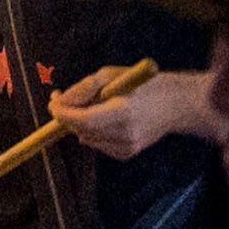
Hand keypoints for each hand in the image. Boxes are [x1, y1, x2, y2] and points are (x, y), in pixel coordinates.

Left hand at [55, 66, 208, 159]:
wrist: (175, 104)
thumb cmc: (142, 84)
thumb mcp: (111, 75)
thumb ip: (83, 88)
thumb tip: (59, 102)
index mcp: (123, 111)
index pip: (82, 119)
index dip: (62, 112)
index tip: (53, 102)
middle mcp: (125, 133)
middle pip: (81, 130)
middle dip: (67, 115)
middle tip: (61, 99)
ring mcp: (127, 146)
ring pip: (87, 137)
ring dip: (81, 123)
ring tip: (94, 105)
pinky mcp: (128, 153)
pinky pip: (98, 144)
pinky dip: (95, 132)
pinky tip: (108, 120)